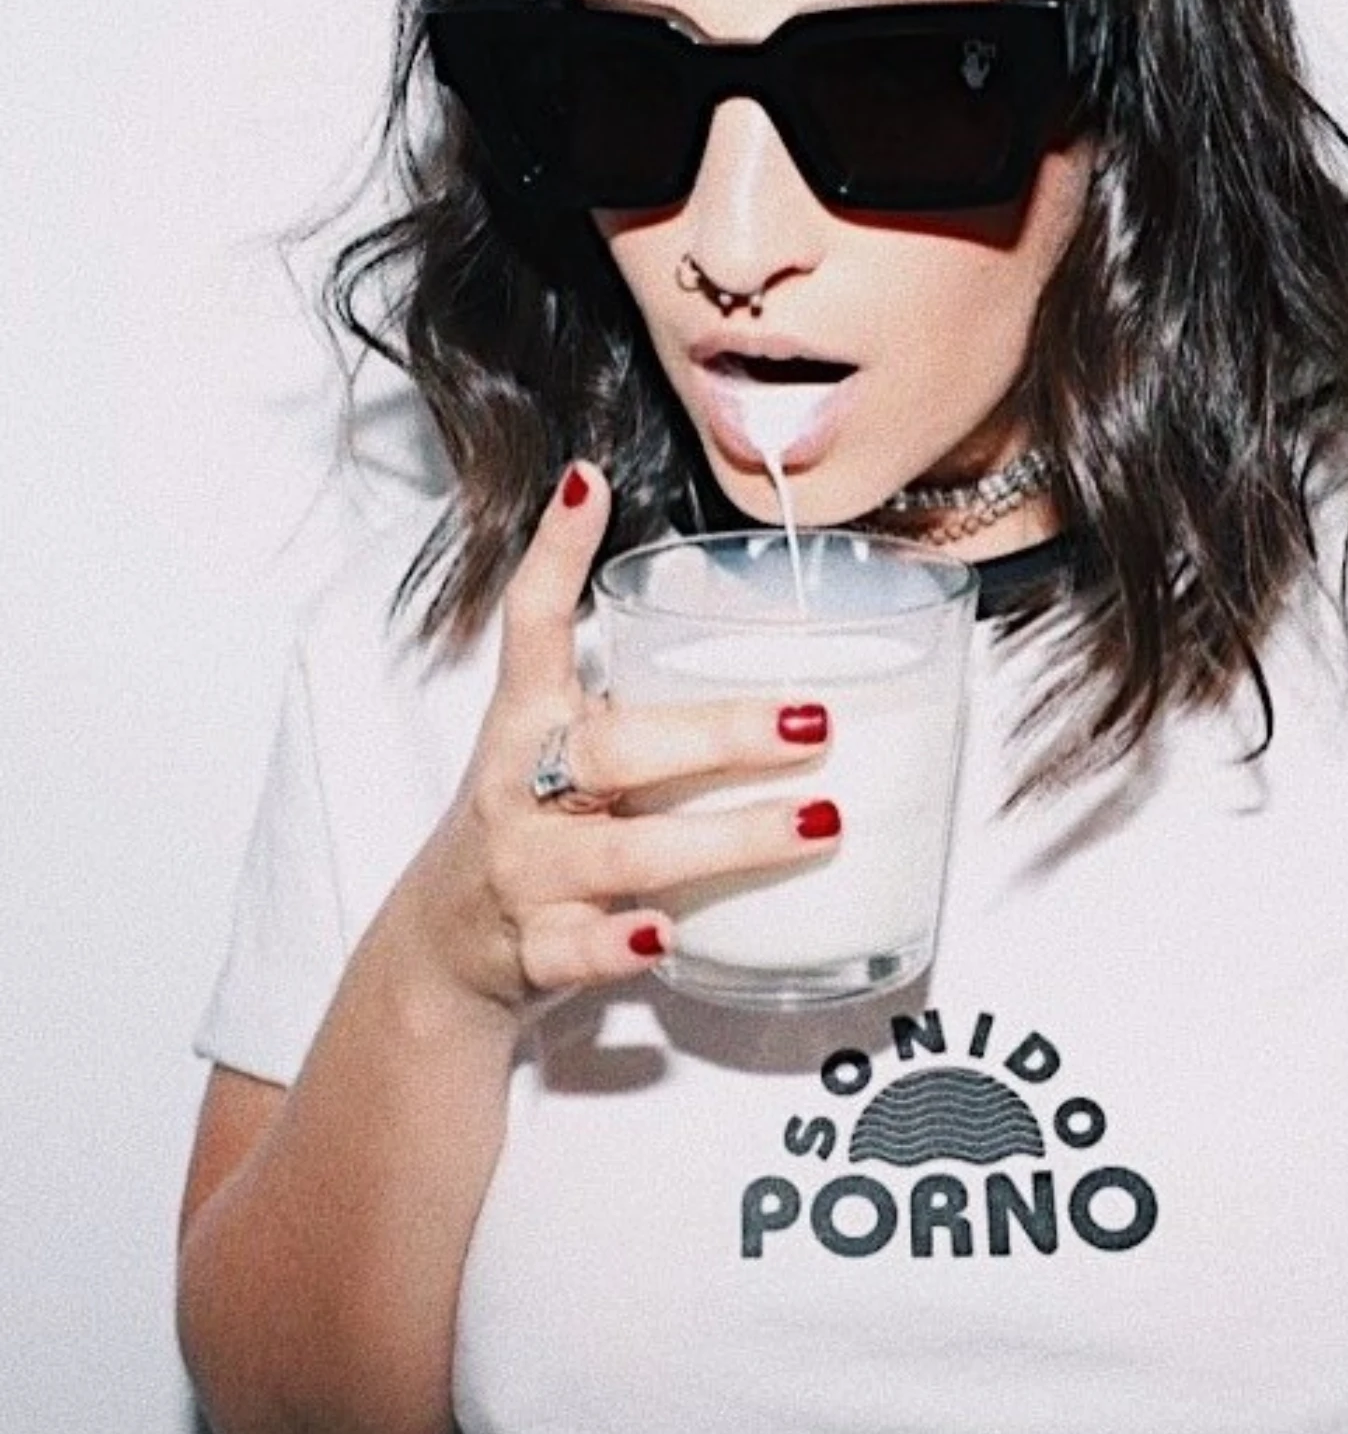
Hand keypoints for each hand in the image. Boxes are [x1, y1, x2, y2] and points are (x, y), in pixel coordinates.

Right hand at [394, 461, 838, 1014]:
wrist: (445, 950)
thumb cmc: (530, 827)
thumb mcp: (559, 745)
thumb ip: (631, 688)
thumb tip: (725, 589)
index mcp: (526, 724)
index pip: (530, 626)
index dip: (555, 554)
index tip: (591, 484)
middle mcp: (517, 788)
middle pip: (614, 750)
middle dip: (720, 736)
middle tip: (814, 722)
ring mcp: (524, 870)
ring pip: (624, 853)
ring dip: (727, 839)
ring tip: (816, 821)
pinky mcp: (531, 948)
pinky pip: (578, 947)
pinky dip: (622, 944)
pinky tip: (671, 935)